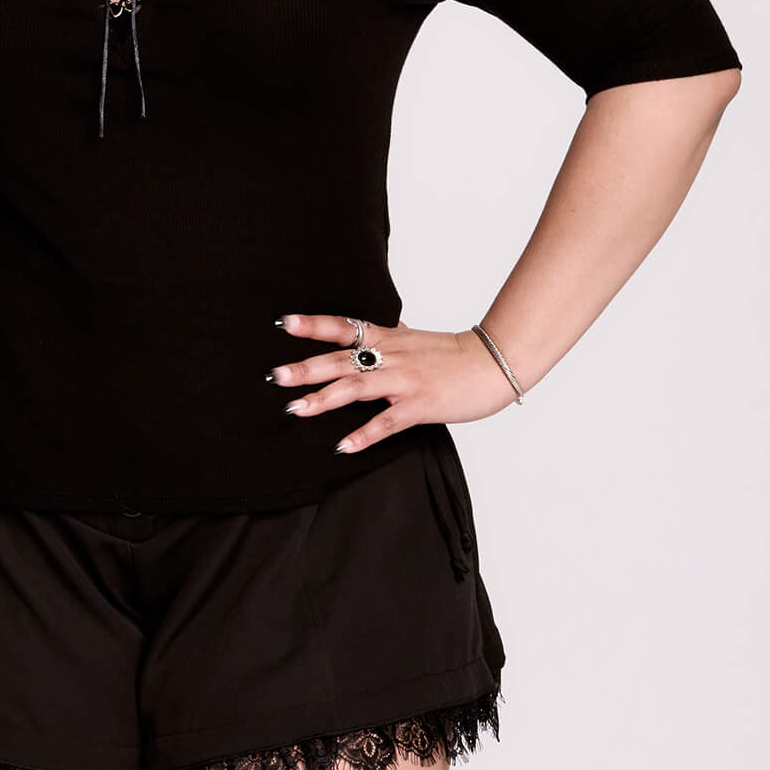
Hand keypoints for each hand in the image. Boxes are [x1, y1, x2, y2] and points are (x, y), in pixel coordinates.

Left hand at [269, 312, 518, 451]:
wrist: (493, 363)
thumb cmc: (454, 355)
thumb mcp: (414, 339)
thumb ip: (388, 338)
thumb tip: (368, 332)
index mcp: (388, 339)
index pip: (344, 327)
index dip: (313, 325)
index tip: (283, 323)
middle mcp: (391, 357)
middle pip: (341, 359)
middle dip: (306, 368)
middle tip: (275, 376)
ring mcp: (405, 381)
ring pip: (357, 387)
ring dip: (324, 399)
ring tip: (296, 409)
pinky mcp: (421, 405)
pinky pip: (387, 422)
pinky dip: (364, 435)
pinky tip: (342, 446)